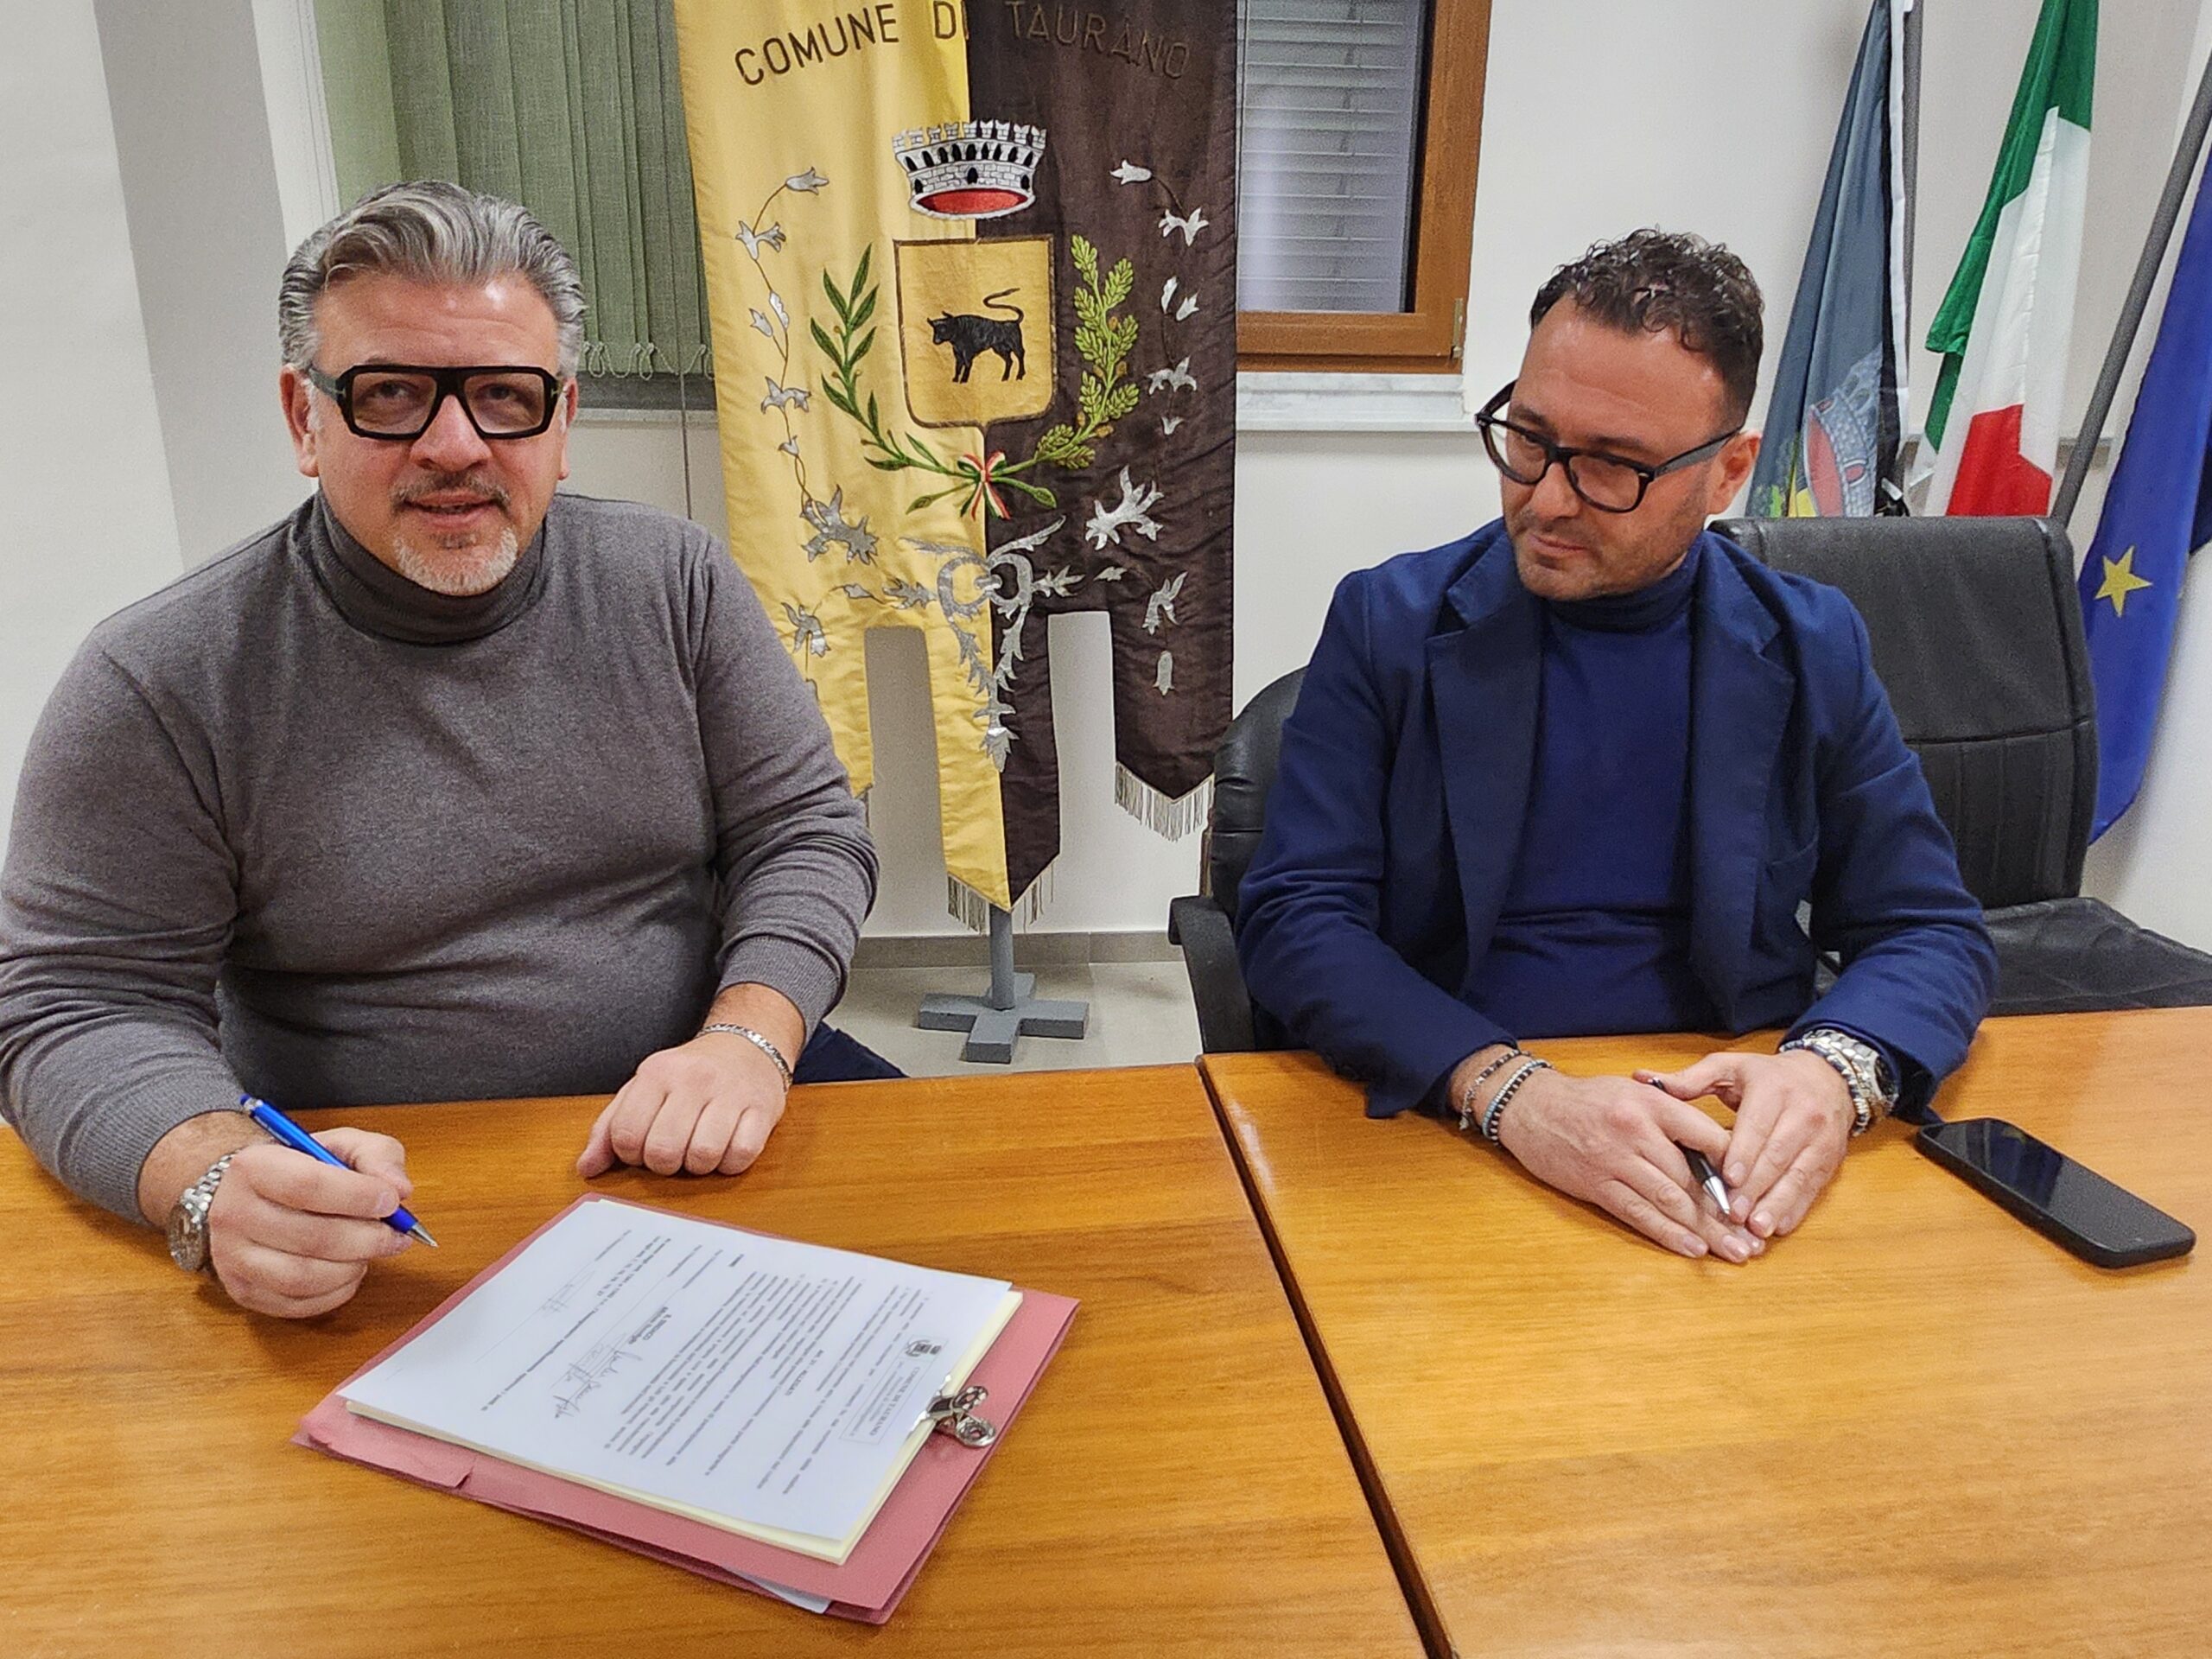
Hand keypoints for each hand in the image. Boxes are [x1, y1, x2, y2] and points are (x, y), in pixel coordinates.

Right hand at [206, 1127, 415, 1317]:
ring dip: (352, 1268)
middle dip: (367, 1239)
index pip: (307, 1186)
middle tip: (395, 1235)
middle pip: (310, 1237)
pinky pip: (296, 1304)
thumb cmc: (299, 1167)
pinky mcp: (242, 1291)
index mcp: (253, 1167)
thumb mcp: (340, 1144)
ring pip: (302, 1277)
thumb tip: (399, 1189)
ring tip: (370, 1252)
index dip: (358, 1197)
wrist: (245, 1193)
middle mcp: (233, 1214)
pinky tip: (350, 1271)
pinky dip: (336, 1292)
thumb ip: (377, 1156)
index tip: (391, 1201)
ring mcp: (233, 1258)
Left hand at [577, 1031, 787, 1178]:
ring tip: (700, 1149)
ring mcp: (731, 1093)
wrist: (747, 1045)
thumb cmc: (689, 1075)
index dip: (631, 1154)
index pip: (627, 1135)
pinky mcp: (762, 1109)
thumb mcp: (643, 1089)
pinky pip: (740, 1156)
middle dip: (664, 1164)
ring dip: (699, 1166)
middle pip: (663, 1151)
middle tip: (673, 1151)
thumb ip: (610, 1127)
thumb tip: (586, 1168)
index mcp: (656, 1073)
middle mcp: (693, 1079)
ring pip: (703, 1156)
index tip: (644, 1146)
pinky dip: (730, 1163)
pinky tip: (726, 1148)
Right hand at [1495, 1068, 1763, 1262]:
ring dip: (1705, 1230)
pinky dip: (1667, 1234)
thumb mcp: (1635, 1092)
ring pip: (1670, 1200)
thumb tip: (1718, 1149)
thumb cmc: (1588, 1100)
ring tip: (1733, 1251)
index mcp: (1651, 1104)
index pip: (1706, 1136)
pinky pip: (1638, 1214)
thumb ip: (1673, 1115)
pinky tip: (1691, 1248)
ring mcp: (1615, 1161)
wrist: (1532, 1108)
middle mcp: (1635, 1132)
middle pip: (1692, 1178)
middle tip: (1753, 1238)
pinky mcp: (1597, 1185)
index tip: (1759, 1191)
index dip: (1736, 1167)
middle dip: (1726, 1212)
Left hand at [1640, 1050, 1853, 1239]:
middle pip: (1777, 1156)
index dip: (1744, 1154)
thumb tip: (1641, 1079)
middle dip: (1755, 1188)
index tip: (1727, 1178)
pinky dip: (1794, 1210)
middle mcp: (1802, 1115)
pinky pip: (1813, 1189)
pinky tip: (1776, 1228)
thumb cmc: (1767, 1077)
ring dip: (1776, 1205)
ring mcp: (1820, 1141)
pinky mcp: (1829, 1161)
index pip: (1758, 1126)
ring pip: (1798, 1177)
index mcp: (1774, 1090)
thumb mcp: (1730, 1068)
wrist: (1826, 1079)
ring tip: (1754, 1229)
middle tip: (1733, 1213)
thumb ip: (1689, 1079)